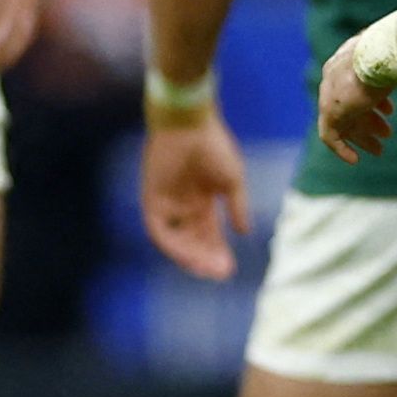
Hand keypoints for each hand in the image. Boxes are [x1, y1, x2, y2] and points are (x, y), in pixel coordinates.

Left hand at [138, 108, 252, 279]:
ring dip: (191, 256)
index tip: (229, 269)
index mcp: (201, 200)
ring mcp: (166, 203)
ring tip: (207, 268)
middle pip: (193, 240)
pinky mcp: (151, 199)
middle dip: (206, 258)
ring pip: (177, 239)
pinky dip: (173, 245)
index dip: (217, 251)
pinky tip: (189, 255)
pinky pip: (160, 230)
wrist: (189, 124)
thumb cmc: (213, 146)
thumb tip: (245, 233)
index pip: (208, 233)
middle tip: (221, 273)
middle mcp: (182, 205)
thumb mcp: (232, 181)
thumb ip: (237, 207)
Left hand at [314, 39, 396, 163]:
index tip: (388, 113)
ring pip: (343, 122)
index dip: (374, 101)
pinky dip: (341, 149)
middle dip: (369, 123)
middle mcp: (334, 76)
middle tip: (386, 135)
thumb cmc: (396, 52)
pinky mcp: (330, 111)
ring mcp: (330, 94)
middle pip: (350, 105)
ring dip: (362, 136)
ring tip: (379, 149)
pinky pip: (330, 135)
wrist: (382, 54)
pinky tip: (355, 160)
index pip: (356, 86)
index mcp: (347, 60)